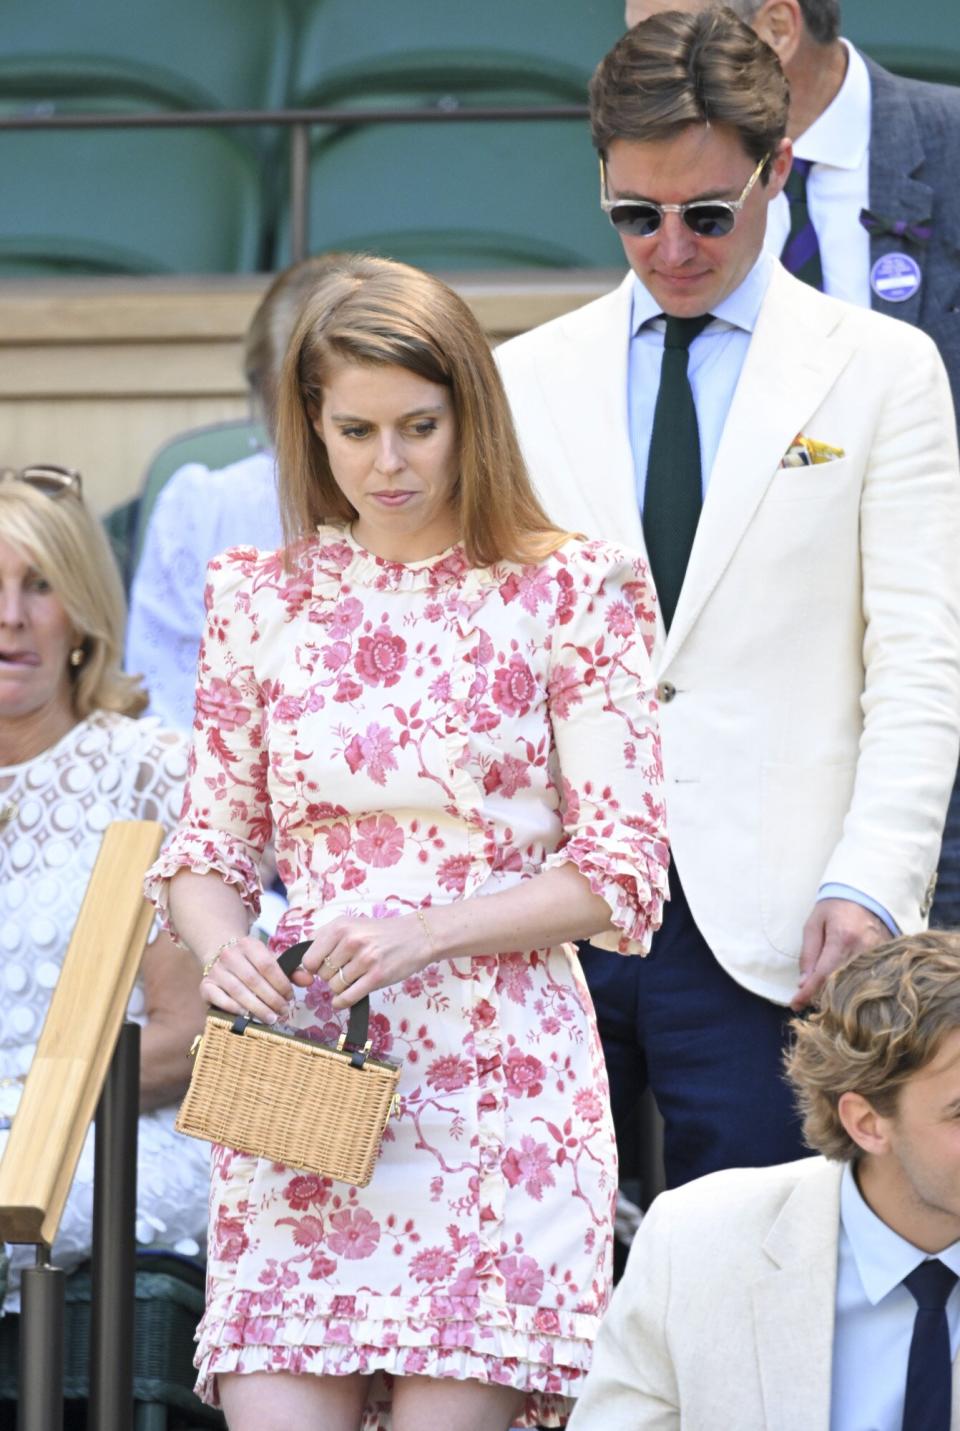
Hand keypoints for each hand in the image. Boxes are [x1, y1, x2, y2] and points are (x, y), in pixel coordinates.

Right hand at [200, 935, 294, 1023]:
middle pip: (254, 980)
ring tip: (271, 1018)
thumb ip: (290, 970)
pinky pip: (219, 999)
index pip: (268, 965)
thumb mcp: (270, 959)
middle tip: (283, 1012)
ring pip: (238, 991)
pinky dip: (234, 1009)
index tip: (290, 997)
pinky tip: (247, 1016)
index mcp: (249, 944)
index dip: (281, 983)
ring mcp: (216, 970)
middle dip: (271, 999)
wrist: (219, 952)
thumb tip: (309, 981)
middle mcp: (230, 955)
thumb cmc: (250, 960)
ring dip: (256, 1008)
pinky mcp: (205, 985)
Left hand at [301, 913, 434, 1009]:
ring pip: (334, 986)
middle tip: (345, 969)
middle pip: (322, 974)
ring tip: (354, 977)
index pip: (309, 958)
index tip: (322, 967)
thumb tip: (304, 964)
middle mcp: (351, 941)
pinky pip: (348, 997)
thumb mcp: (351, 925)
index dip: (313, 967)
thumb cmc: (380, 933)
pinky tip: (344, 999)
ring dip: (340, 987)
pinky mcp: (377, 977)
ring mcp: (365, 959)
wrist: (416, 936)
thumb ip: (325, 938)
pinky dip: (342, 1002)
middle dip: (330, 975)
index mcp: (340, 927)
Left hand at [791, 898, 889, 1010]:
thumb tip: (803, 984)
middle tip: (806, 998)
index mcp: (842, 938)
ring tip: (822, 993)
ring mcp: (879, 955)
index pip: (823, 975)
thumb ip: (808, 954)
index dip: (808, 993)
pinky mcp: (887, 958)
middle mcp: (863, 950)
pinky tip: (842, 987)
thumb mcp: (813, 925)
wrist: (865, 894)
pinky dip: (853, 987)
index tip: (795, 1004)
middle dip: (821, 996)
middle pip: (840, 985)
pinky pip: (868, 980)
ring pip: (854, 986)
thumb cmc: (835, 907)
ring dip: (837, 994)